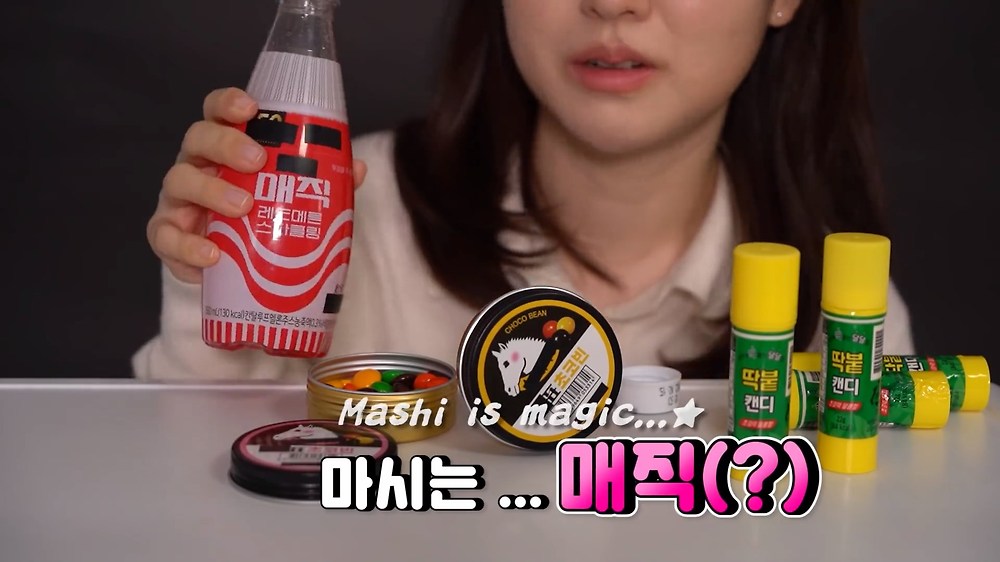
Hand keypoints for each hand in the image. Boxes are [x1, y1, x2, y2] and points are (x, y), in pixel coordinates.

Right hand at [146, 87, 366, 282]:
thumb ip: (324, 179)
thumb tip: (357, 167)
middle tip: (257, 160)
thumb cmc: (265, 216)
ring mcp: (178, 199)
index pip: (218, 111)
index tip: (251, 108)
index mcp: (225, 147)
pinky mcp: (168, 235)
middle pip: (198, 137)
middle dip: (225, 143)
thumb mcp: (294, 195)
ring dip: (211, 190)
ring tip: (244, 207)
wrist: (239, 267)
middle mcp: (197, 164)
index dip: (229, 102)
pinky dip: (188, 246)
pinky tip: (214, 254)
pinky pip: (166, 237)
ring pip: (180, 181)